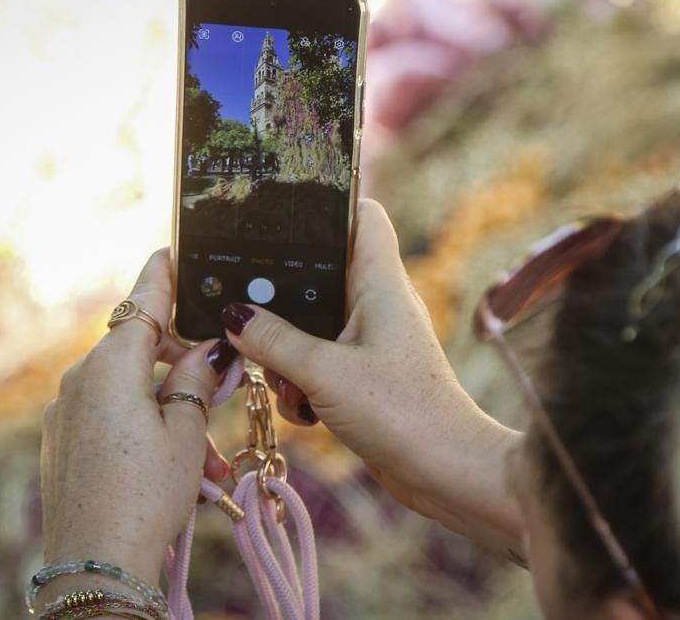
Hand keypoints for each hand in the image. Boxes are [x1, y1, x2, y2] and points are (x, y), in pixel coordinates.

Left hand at [40, 249, 232, 591]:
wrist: (95, 563)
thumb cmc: (145, 495)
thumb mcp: (185, 432)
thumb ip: (196, 379)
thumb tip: (208, 347)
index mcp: (111, 366)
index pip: (143, 302)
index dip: (164, 274)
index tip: (175, 249)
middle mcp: (80, 379)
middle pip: (140, 349)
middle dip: (185, 365)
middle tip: (224, 384)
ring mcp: (65, 411)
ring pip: (131, 390)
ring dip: (173, 411)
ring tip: (210, 462)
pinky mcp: (62, 441)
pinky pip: (111, 417)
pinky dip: (146, 428)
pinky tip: (177, 468)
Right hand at [216, 199, 522, 553]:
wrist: (446, 473)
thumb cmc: (402, 413)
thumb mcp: (325, 373)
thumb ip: (273, 341)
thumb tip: (232, 316)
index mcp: (380, 282)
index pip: (360, 214)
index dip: (324, 207)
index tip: (278, 218)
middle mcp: (378, 303)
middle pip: (319, 275)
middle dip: (283, 303)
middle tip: (258, 327)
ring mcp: (373, 340)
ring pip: (312, 326)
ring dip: (289, 355)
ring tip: (292, 386)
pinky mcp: (366, 376)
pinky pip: (319, 363)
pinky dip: (305, 384)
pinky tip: (306, 411)